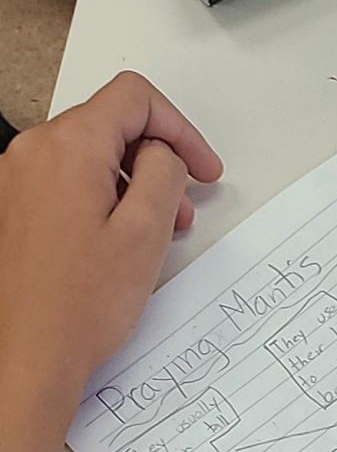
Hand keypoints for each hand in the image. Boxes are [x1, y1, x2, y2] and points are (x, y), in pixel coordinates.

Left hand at [0, 71, 221, 451]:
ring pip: (91, 157)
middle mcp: (35, 152)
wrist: (25, 352)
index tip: (203, 168)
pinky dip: (103, 199)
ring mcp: (17, 178)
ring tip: (153, 233)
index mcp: (68, 148)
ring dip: (132, 184)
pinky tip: (119, 242)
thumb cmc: (79, 305)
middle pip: (111, 126)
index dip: (180, 129)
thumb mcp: (146, 233)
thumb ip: (164, 174)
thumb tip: (166, 154)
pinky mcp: (13, 206)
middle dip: (158, 161)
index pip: (134, 99)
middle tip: (183, 210)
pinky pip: (68, 182)